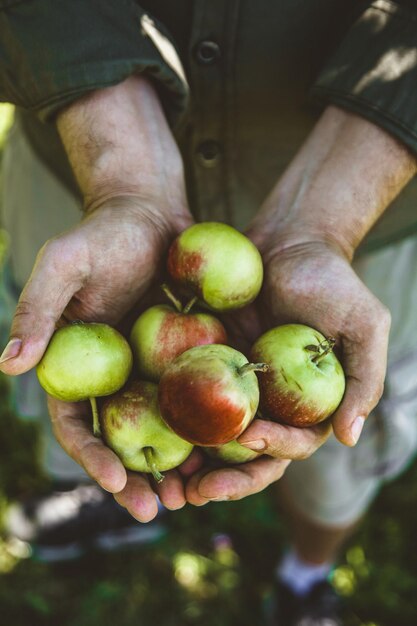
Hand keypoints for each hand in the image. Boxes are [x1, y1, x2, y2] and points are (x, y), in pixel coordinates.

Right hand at [0, 76, 194, 519]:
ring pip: (165, 428)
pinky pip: (201, 395)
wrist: (151, 212)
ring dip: (178, 463)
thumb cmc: (102, 234)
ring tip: (198, 494)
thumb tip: (8, 366)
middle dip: (138, 478)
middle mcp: (115, 376)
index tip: (117, 482)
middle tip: (160, 509)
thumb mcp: (65, 264)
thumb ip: (38, 311)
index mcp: (78, 367)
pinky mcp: (189, 354)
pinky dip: (212, 423)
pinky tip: (231, 447)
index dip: (92, 458)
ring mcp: (153, 368)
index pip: (77, 425)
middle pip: (123, 439)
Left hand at [184, 104, 416, 503]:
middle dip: (227, 479)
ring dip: (194, 465)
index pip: (293, 444)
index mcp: (308, 405)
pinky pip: (191, 396)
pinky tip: (153, 429)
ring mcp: (237, 386)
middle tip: (196, 493)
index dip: (275, 451)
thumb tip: (348, 438)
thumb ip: (364, 382)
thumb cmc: (332, 281)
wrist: (288, 241)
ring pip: (215, 437)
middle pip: (249, 455)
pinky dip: (175, 418)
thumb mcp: (364, 326)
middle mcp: (271, 403)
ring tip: (168, 482)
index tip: (252, 438)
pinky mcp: (208, 363)